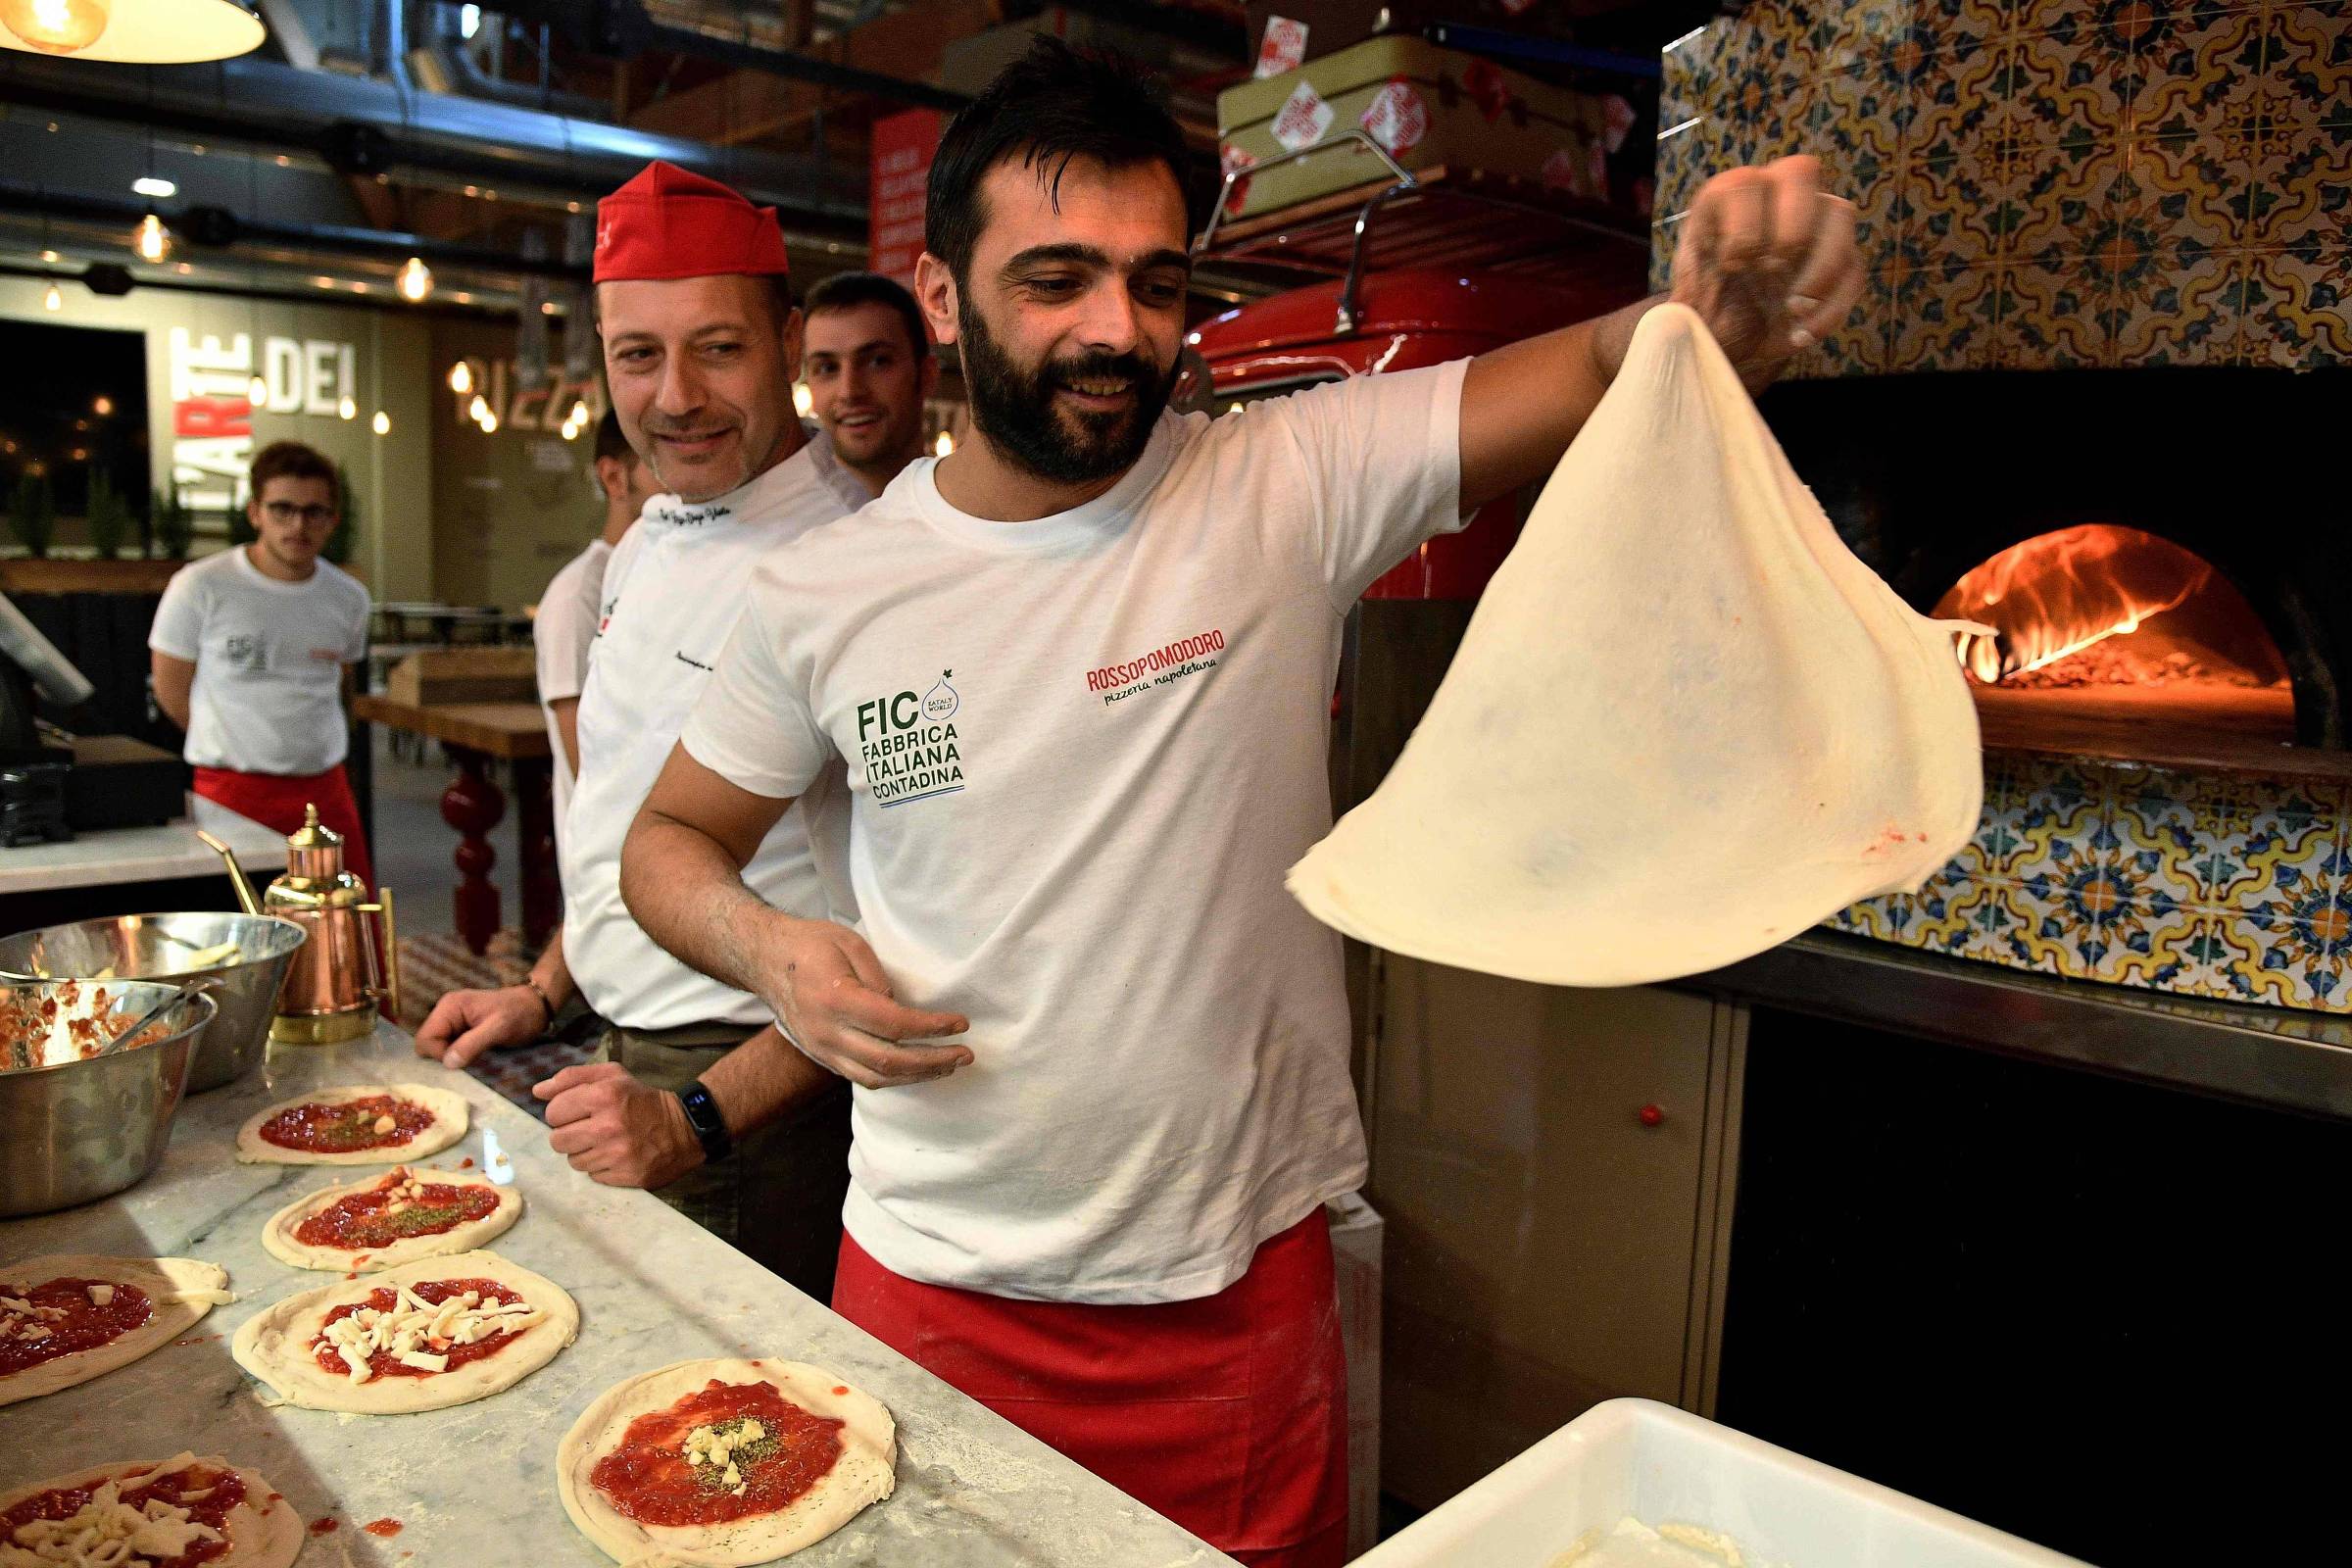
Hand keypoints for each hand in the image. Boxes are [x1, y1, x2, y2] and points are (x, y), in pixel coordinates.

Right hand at [415, 985, 545, 1069]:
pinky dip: (457, 1056)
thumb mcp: (499, 1029)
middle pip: (427, 1044)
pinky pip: (447, 1048)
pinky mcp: (459, 1030)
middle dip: (444, 1056)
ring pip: (436, 1048)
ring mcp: (452, 1021)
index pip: (426, 1038)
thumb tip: (447, 1062)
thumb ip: (471, 1044)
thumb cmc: (520, 1014)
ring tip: (475, 1056)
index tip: (463, 1059)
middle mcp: (446, 1011)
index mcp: (450, 1006)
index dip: (440, 1054)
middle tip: (470, 1058)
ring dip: (451, 1057)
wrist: (536, 1007)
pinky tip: (474, 1055)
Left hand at [533, 1062, 702, 1187]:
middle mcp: (608, 1126)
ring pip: (573, 1161)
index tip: (577, 1112)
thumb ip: (572, 1078)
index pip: (553, 1112)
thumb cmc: (642, 1099)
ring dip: (584, 1152)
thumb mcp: (613, 1076)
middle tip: (587, 1130)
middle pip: (557, 1140)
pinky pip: (593, 1176)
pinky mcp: (625, 1176)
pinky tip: (615, 1156)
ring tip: (604, 1142)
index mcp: (603, 1096)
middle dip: (568, 1135)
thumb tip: (538, 1091)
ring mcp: (617, 1154)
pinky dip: (601, 1167)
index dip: (562, 1112)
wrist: (685, 1128)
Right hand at [750, 914, 971, 1089]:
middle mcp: (827, 1033)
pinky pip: (861, 1078)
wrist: (765, 960)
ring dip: (917, 1076)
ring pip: (876, 1078)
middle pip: (889, 1061)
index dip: (932, 1029)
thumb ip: (879, 977)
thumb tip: (901, 1009)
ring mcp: (822, 1050)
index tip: (961, 1024)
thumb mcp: (850, 943)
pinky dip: (894, 1078)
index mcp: (836, 1001)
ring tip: (949, 1066)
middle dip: (933, 1061)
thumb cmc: (810, 945)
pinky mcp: (821, 1056)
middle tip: (965, 1055)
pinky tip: (918, 1069)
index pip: (894, 1026)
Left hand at [1670, 154, 1862, 388]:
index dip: (1743, 224)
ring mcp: (1814, 222)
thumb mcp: (1683, 313)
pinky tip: (1802, 335)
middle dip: (1791, 226)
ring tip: (1794, 310)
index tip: (1733, 266)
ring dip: (1822, 267)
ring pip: (1839, 214)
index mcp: (1727, 200)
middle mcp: (1773, 197)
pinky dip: (1833, 306)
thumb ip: (1679, 316)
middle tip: (1773, 271)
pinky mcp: (1841, 257)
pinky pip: (1854, 267)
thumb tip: (1673, 325)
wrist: (1734, 340)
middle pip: (1800, 171)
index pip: (1743, 182)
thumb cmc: (1705, 315)